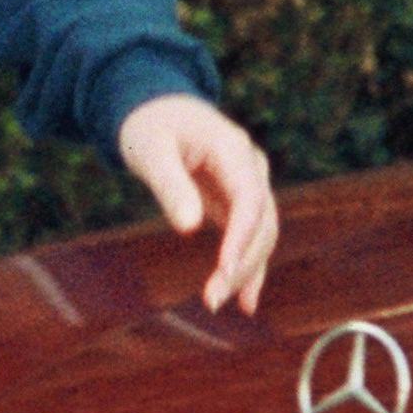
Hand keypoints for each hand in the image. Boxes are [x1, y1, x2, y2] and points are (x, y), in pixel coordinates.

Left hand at [117, 93, 278, 316]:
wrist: (157, 109)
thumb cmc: (150, 126)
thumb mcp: (150, 151)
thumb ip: (170, 186)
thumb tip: (189, 227)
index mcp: (233, 149)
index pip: (250, 198)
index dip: (242, 237)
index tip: (226, 270)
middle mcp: (251, 168)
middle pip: (261, 222)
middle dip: (242, 263)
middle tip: (212, 298)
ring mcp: (249, 185)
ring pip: (261, 235)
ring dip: (245, 271)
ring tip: (218, 302)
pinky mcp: (238, 202)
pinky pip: (251, 238)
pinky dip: (249, 269)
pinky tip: (245, 303)